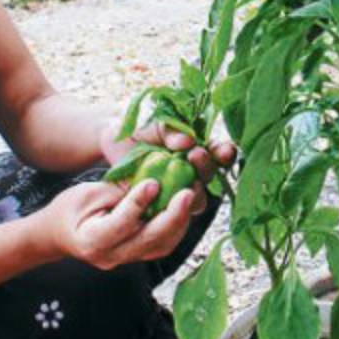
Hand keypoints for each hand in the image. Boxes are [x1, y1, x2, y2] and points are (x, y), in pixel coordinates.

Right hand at [42, 179, 195, 269]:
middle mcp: (112, 257)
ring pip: (161, 246)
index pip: (120, 225)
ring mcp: (127, 260)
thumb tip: (151, 179)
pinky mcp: (138, 256)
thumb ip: (117, 191)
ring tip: (191, 195)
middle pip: (149, 240)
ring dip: (180, 222)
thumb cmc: (70, 209)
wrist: (60, 234)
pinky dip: (176, 227)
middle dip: (172, 216)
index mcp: (92, 240)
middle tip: (188, 191)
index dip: (138, 204)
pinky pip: (162, 245)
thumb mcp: (88, 193)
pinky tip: (184, 207)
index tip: (152, 182)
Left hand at [100, 119, 236, 214]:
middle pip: (210, 174)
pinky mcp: (163, 206)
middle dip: (207, 165)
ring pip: (198, 197)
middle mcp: (192, 170)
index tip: (225, 151)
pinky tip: (168, 200)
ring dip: (194, 189)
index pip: (217, 152)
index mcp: (197, 149)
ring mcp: (179, 189)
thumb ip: (171, 130)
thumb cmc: (139, 132)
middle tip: (196, 155)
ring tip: (184, 178)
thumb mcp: (155, 125)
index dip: (224, 153)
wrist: (113, 146)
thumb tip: (187, 141)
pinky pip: (176, 213)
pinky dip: (174, 208)